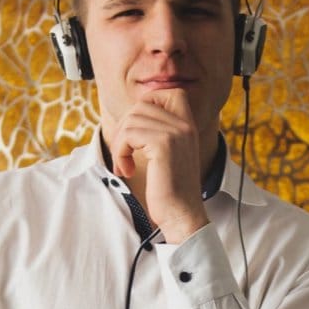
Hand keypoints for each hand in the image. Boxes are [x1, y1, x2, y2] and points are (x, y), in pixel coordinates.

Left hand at [109, 90, 208, 242]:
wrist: (182, 215)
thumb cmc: (170, 190)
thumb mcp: (166, 155)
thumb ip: (156, 132)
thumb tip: (129, 118)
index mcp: (188, 125)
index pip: (166, 93)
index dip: (145, 106)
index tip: (137, 135)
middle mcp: (185, 124)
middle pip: (141, 106)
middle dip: (124, 130)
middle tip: (123, 155)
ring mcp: (176, 132)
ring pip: (131, 120)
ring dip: (120, 145)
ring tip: (123, 165)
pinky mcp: (164, 144)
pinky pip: (129, 135)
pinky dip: (121, 152)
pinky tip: (126, 170)